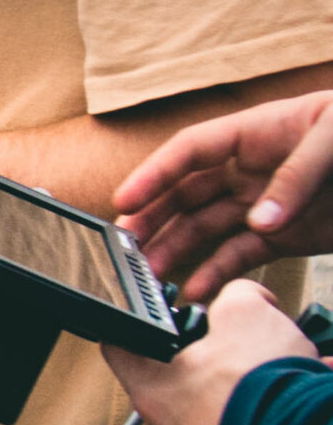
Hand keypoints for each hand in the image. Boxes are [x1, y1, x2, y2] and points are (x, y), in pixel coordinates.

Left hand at [103, 280, 315, 424]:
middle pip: (179, 377)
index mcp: (151, 388)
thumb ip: (234, 296)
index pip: (121, 347)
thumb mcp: (246, 313)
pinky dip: (271, 411)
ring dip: (251, 385)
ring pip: (220, 406)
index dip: (139, 326)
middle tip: (239, 345)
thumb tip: (242, 297)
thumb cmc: (262, 390)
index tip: (153, 320)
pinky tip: (299, 396)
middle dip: (214, 357)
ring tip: (284, 372)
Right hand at [114, 91, 332, 303]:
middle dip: (153, 220)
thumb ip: (298, 178)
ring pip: (207, 229)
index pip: (190, 151)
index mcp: (256, 134)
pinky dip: (216, 273)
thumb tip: (261, 220)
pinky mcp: (286, 235)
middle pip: (187, 194)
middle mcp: (252, 169)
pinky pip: (241, 255)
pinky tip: (194, 290)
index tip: (125, 200)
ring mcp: (267, 204)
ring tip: (149, 278)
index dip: (154, 174)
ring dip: (177, 252)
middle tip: (125, 248)